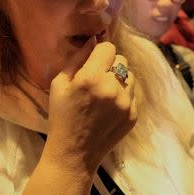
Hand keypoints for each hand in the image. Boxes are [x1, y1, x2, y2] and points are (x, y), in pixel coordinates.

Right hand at [45, 40, 136, 173]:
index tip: (93, 60)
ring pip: (130, 76)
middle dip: (110, 64)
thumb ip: (77, 58)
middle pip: (121, 60)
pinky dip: (123, 95)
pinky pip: (133, 94)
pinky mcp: (134, 115)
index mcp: (91, 78)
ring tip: (104, 93)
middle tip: (97, 78)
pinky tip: (109, 107)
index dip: (100, 52)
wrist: (74, 154)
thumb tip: (93, 40)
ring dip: (119, 79)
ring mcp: (126, 103)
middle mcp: (113, 88)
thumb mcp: (59, 84)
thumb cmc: (61, 116)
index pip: (108, 48)